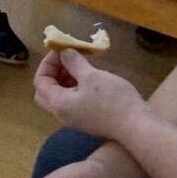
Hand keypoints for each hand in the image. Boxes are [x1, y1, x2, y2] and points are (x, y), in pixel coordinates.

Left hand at [33, 48, 150, 141]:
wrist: (136, 126)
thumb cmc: (112, 100)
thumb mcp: (92, 76)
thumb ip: (73, 63)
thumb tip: (64, 53)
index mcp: (58, 104)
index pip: (40, 81)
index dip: (48, 63)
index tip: (63, 50)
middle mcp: (62, 114)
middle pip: (46, 91)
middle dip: (54, 72)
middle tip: (68, 59)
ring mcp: (75, 119)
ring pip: (61, 96)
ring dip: (66, 78)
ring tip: (82, 64)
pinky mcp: (88, 119)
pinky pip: (73, 101)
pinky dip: (76, 86)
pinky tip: (91, 77)